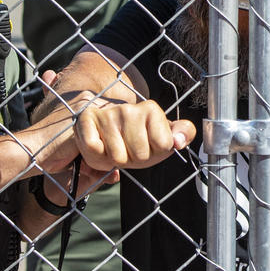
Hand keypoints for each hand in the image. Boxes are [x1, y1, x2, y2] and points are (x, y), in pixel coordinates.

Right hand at [75, 100, 195, 170]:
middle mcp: (130, 108)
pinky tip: (100, 147)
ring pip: (118, 157)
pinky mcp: (87, 119)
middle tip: (128, 150)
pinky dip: (96, 157)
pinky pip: (95, 150)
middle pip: (141, 155)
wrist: (102, 130)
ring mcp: (108, 113)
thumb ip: (182, 134)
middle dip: (134, 160)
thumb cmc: (135, 138)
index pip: (164, 145)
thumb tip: (179, 141)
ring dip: (114, 161)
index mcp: (152, 110)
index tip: (148, 146)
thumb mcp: (162, 137)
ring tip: (113, 149)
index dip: (156, 154)